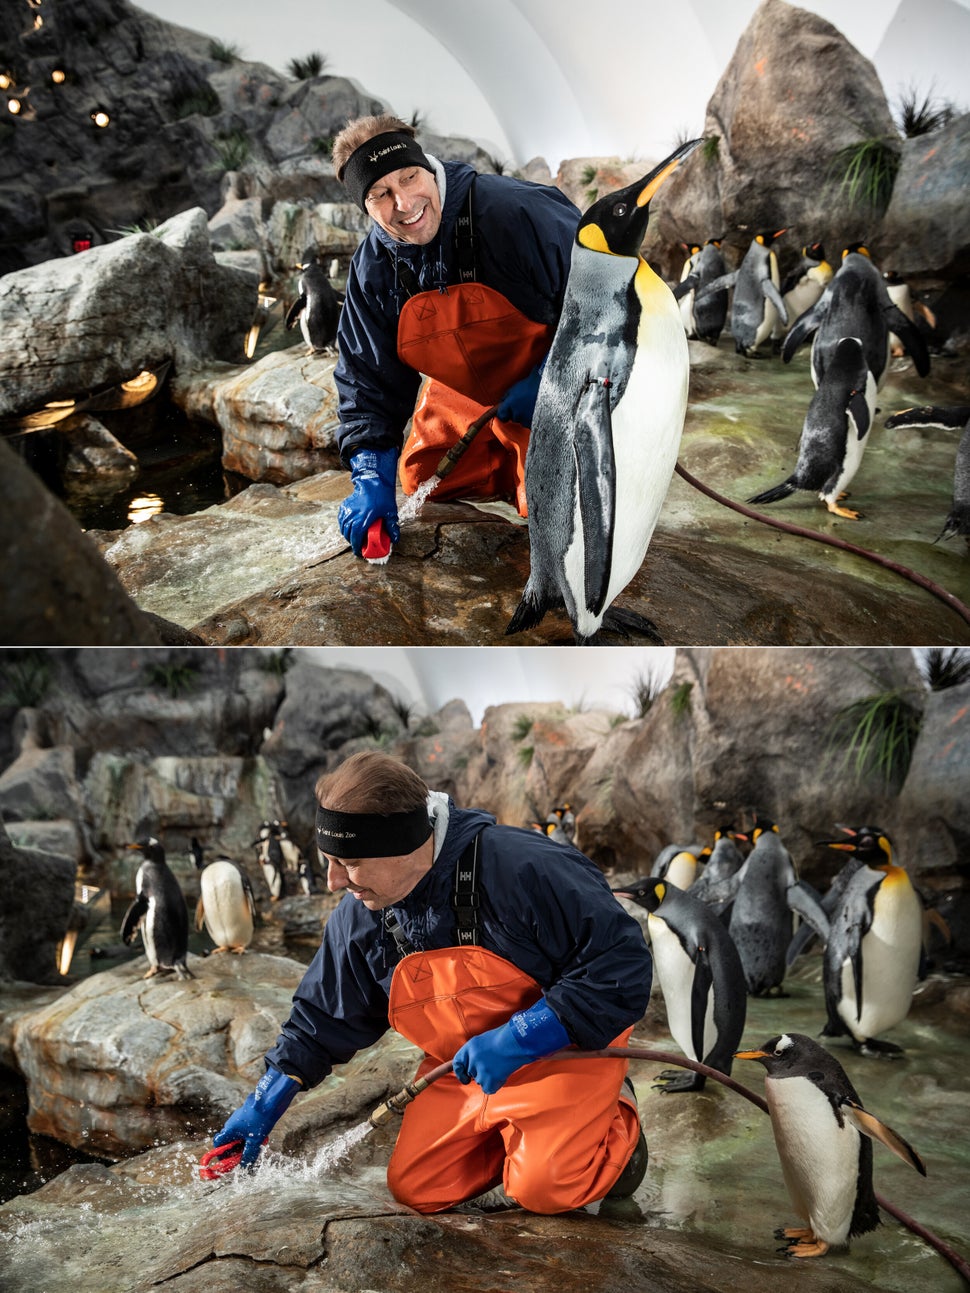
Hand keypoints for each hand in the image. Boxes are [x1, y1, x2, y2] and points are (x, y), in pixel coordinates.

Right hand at [211, 1066, 300, 1168]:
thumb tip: (243, 1167)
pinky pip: (245, 1128)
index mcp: (230, 1129)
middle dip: (236, 1150)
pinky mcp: (247, 1114)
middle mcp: (232, 1123)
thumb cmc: (260, 1120)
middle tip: (245, 1155)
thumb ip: (248, 1155)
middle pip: (229, 1140)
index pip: (218, 1143)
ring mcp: (239, 1117)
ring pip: (238, 1135)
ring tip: (256, 1146)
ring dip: (244, 1143)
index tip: (229, 1161)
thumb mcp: (255, 1141)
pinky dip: (250, 1135)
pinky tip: (261, 1137)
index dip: (221, 1153)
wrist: (270, 1100)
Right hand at [338, 448, 400, 556]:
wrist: (373, 481)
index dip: (356, 546)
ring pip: (343, 527)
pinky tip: (348, 527)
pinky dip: (343, 525)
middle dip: (352, 542)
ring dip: (347, 534)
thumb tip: (395, 539)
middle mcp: (353, 515)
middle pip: (348, 534)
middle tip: (358, 545)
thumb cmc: (382, 496)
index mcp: (364, 519)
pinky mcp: (345, 506)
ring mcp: (348, 510)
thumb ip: (392, 526)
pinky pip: (341, 519)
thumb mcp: (390, 512)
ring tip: (353, 537)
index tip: (358, 552)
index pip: (356, 537)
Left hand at [452, 997, 568, 1093]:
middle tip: (493, 1065)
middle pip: (471, 1073)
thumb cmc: (504, 1038)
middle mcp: (472, 1059)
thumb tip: (470, 1064)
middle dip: (480, 1073)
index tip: (465, 1078)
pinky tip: (502, 1074)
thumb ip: (475, 1052)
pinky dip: (495, 1085)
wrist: (518, 1042)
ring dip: (489, 1078)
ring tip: (500, 1066)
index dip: (460, 1072)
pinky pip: (488, 1088)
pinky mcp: (489, 1080)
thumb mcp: (484, 1041)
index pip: (457, 1063)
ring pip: (481, 1081)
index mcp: (469, 1047)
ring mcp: (480, 1070)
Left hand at [496, 362, 543, 428]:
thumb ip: (509, 394)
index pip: (501, 415)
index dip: (504, 412)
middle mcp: (518, 414)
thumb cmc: (537, 383)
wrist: (555, 390)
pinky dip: (536, 418)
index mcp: (511, 403)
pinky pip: (534, 423)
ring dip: (528, 415)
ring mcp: (528, 421)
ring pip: (524, 421)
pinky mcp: (537, 425)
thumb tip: (504, 400)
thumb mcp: (519, 385)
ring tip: (536, 404)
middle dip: (518, 411)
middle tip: (526, 401)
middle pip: (514, 417)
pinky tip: (542, 409)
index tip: (507, 409)